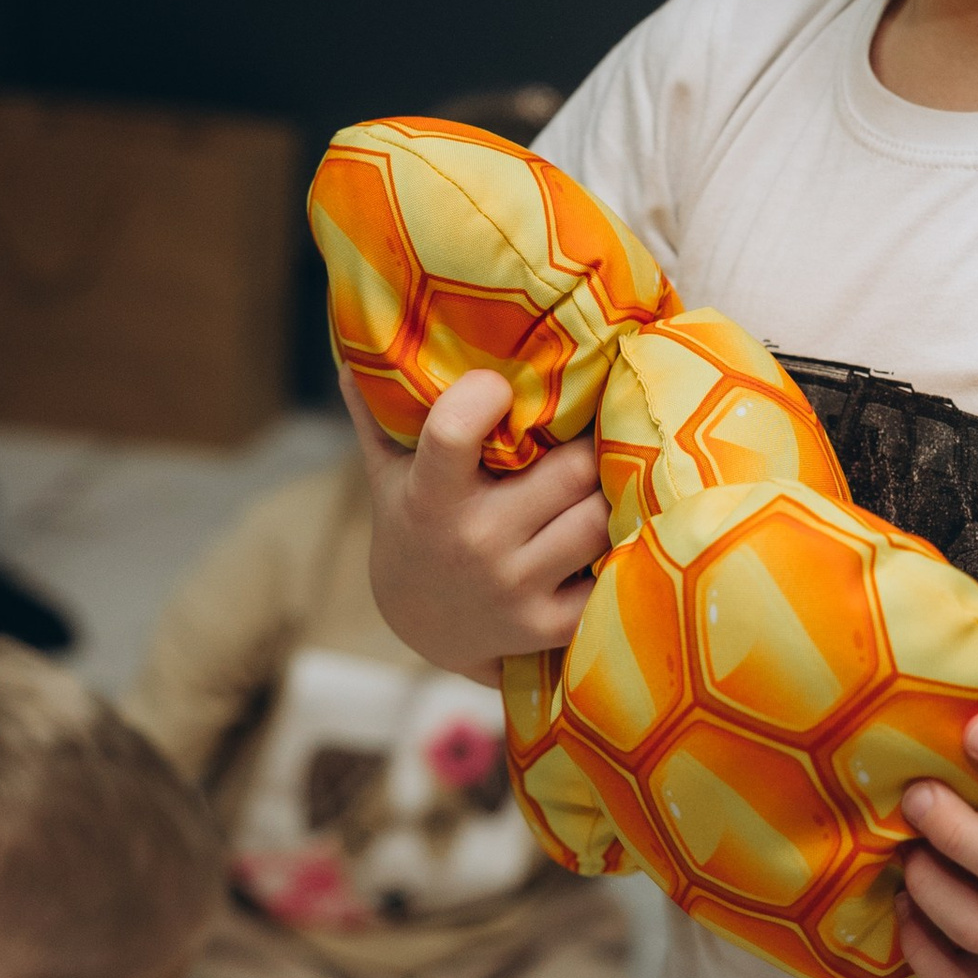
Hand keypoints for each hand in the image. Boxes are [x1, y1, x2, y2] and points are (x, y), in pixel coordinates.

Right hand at [339, 364, 609, 682]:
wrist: (423, 627)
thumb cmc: (413, 528)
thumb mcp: (388, 475)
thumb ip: (378, 414)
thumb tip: (357, 350)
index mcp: (430, 497)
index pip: (453, 432)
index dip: (484, 395)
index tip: (500, 387)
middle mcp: (475, 541)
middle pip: (572, 469)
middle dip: (586, 445)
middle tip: (589, 431)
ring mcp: (515, 586)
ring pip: (601, 518)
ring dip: (608, 495)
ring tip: (602, 480)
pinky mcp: (549, 625)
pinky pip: (611, 574)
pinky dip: (619, 552)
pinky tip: (610, 533)